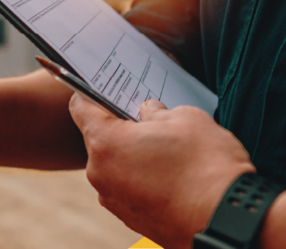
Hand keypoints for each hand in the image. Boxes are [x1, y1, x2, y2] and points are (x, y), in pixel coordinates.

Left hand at [69, 95, 254, 248]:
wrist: (231, 221)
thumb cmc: (207, 166)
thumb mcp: (185, 119)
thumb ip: (157, 111)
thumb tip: (148, 113)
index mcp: (105, 142)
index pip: (80, 108)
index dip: (92, 95)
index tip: (108, 91)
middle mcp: (100, 174)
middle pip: (98, 139)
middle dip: (120, 128)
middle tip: (148, 123)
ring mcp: (113, 200)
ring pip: (114, 166)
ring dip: (132, 156)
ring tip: (166, 153)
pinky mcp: (131, 220)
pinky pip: (128, 189)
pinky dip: (142, 181)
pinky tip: (170, 177)